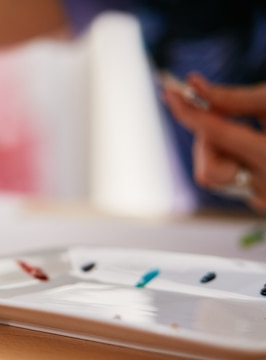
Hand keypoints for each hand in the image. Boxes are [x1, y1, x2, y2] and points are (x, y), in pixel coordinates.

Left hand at [164, 73, 265, 212]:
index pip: (219, 133)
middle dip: (207, 137)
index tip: (170, 94)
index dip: (191, 113)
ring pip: (213, 176)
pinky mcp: (262, 207)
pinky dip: (233, 162)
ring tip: (249, 136)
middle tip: (220, 115)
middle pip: (208, 165)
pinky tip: (258, 152)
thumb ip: (233, 99)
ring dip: (219, 151)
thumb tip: (194, 84)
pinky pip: (228, 183)